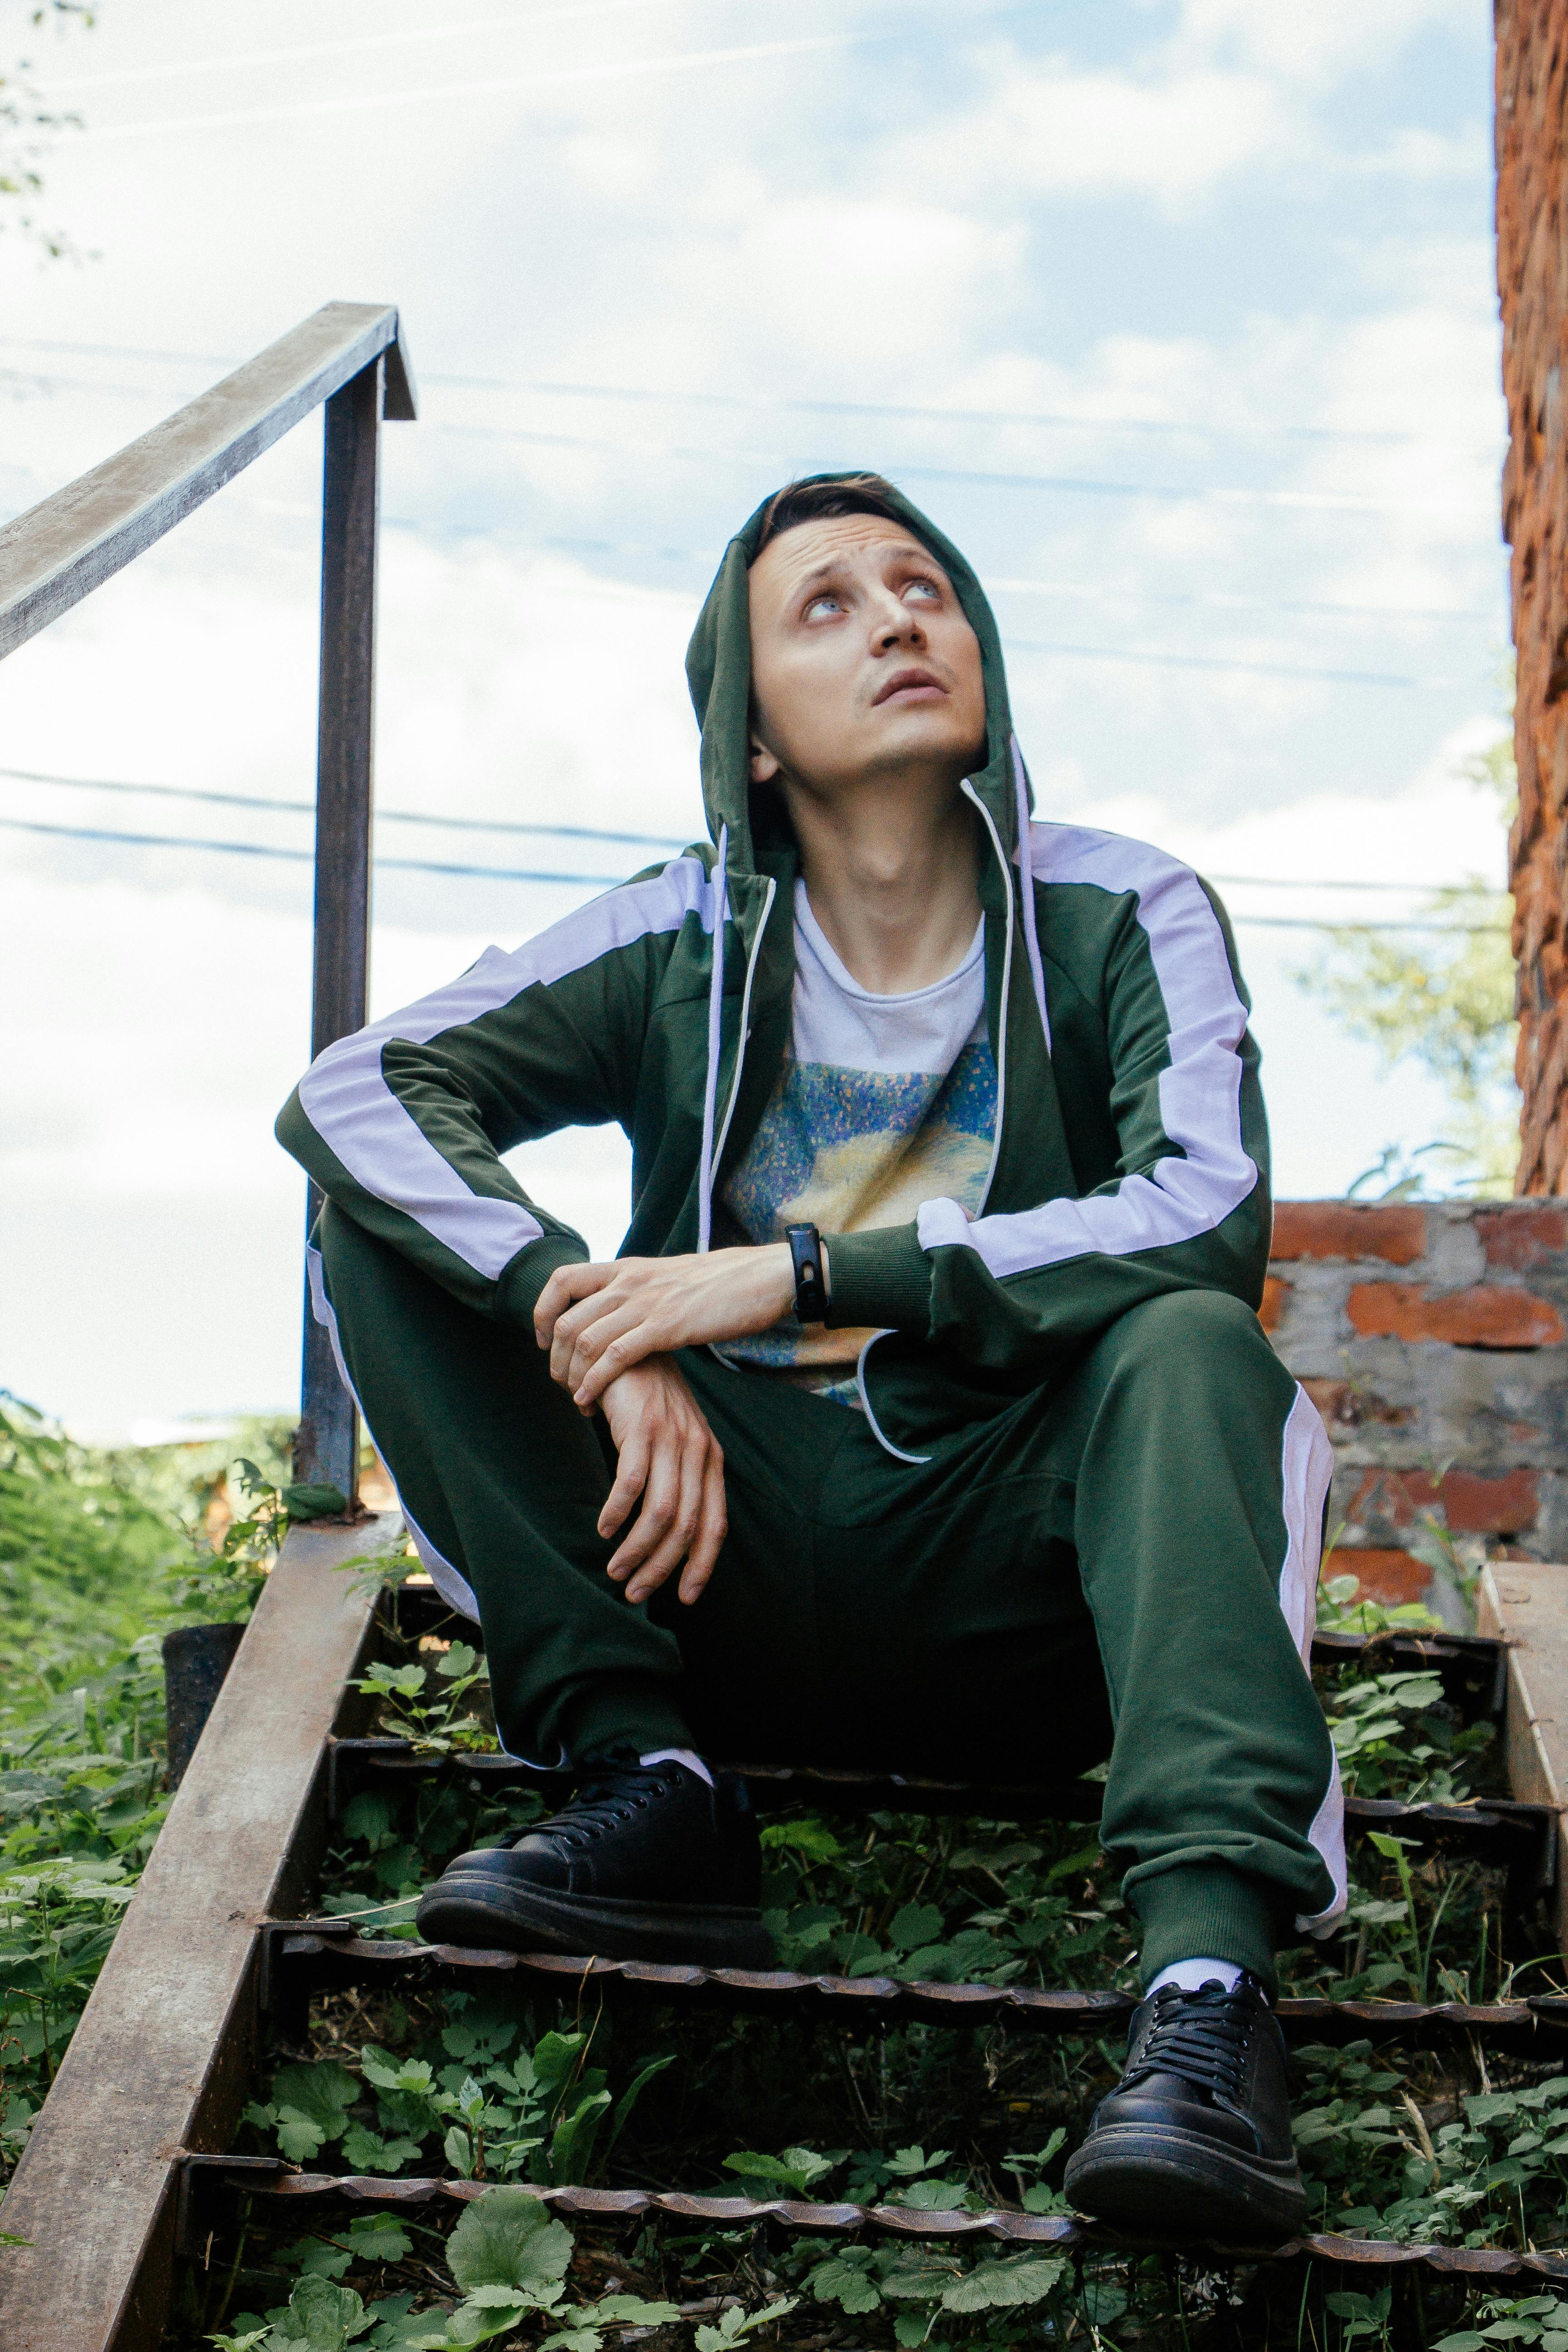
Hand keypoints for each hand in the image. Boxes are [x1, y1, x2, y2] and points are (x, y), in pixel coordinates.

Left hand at [536, 1246, 795, 1410]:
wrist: (762, 1277)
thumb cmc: (722, 1284)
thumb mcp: (668, 1277)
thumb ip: (640, 1290)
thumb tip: (621, 1308)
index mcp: (627, 1268)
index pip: (562, 1278)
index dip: (543, 1310)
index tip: (546, 1339)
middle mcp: (629, 1282)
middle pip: (566, 1319)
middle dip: (554, 1358)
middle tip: (560, 1382)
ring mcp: (646, 1303)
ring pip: (583, 1340)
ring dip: (571, 1375)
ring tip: (575, 1397)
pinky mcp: (666, 1327)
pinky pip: (615, 1356)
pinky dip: (594, 1381)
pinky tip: (588, 1400)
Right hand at [596, 1356, 726, 1604]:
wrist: (629, 1348)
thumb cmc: (647, 1400)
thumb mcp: (672, 1441)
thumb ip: (675, 1479)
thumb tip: (663, 1534)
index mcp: (710, 1460)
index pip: (715, 1524)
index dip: (701, 1565)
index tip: (686, 1597)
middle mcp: (698, 1452)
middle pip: (687, 1527)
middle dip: (661, 1568)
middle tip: (634, 1592)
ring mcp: (672, 1439)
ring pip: (661, 1512)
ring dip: (636, 1549)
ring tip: (615, 1570)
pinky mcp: (642, 1427)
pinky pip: (631, 1483)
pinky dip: (617, 1512)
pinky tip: (602, 1527)